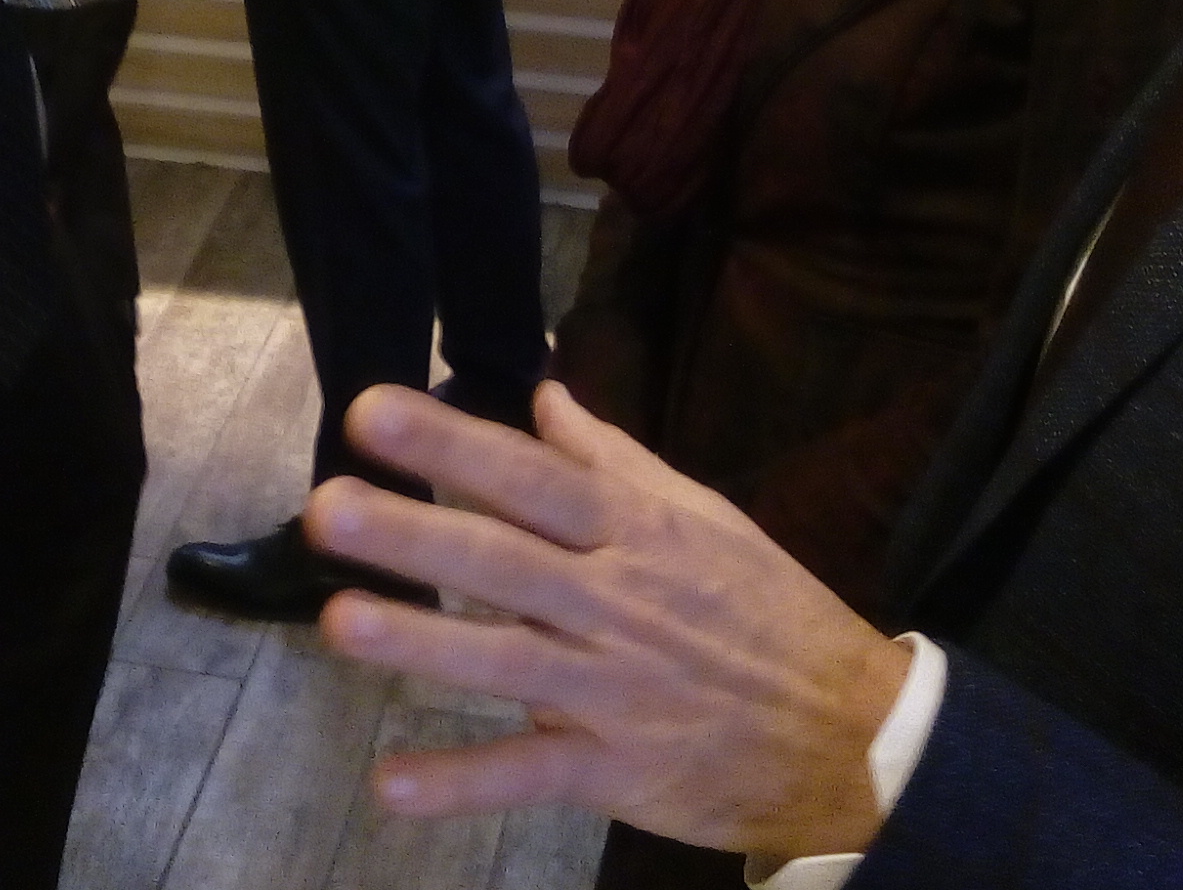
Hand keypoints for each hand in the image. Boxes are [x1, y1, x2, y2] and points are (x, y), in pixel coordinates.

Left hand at [302, 382, 912, 864]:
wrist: (855, 734)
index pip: (530, 477)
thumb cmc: (767, 615)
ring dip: (422, 644)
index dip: (450, 444)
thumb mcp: (705, 520)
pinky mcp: (620, 768)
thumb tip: (546, 397)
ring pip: (508, 659)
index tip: (371, 413)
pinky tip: (393, 785)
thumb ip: (616, 461)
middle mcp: (618, 600)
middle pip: (504, 560)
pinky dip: (465, 782)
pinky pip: (533, 772)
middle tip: (327, 509)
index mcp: (636, 532)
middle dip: (415, 534)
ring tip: (338, 623)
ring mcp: (616, 687)